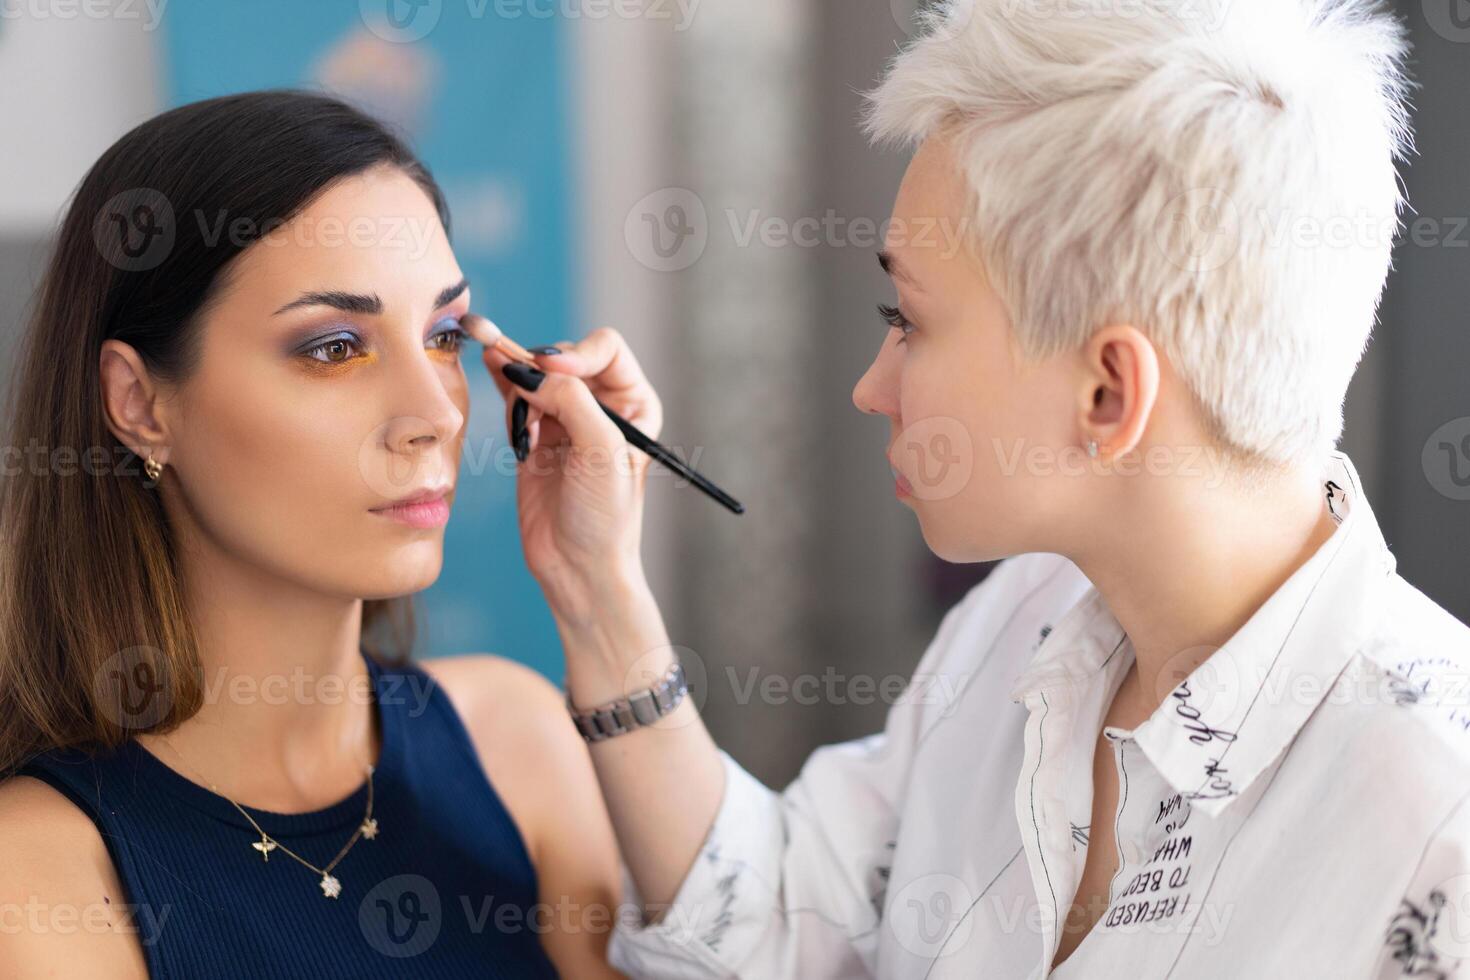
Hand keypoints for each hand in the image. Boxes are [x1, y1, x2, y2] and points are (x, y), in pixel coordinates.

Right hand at [478, 322, 663, 622]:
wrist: (578, 567)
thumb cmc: (605, 516)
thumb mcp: (601, 452)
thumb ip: (572, 402)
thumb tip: (533, 370)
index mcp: (635, 403)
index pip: (605, 349)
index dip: (575, 353)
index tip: (551, 370)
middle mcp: (603, 406)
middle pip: (564, 357)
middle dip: (540, 368)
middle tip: (522, 392)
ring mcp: (566, 419)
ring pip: (535, 375)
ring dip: (519, 381)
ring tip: (511, 401)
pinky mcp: (535, 436)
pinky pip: (516, 398)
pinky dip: (505, 392)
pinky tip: (501, 395)